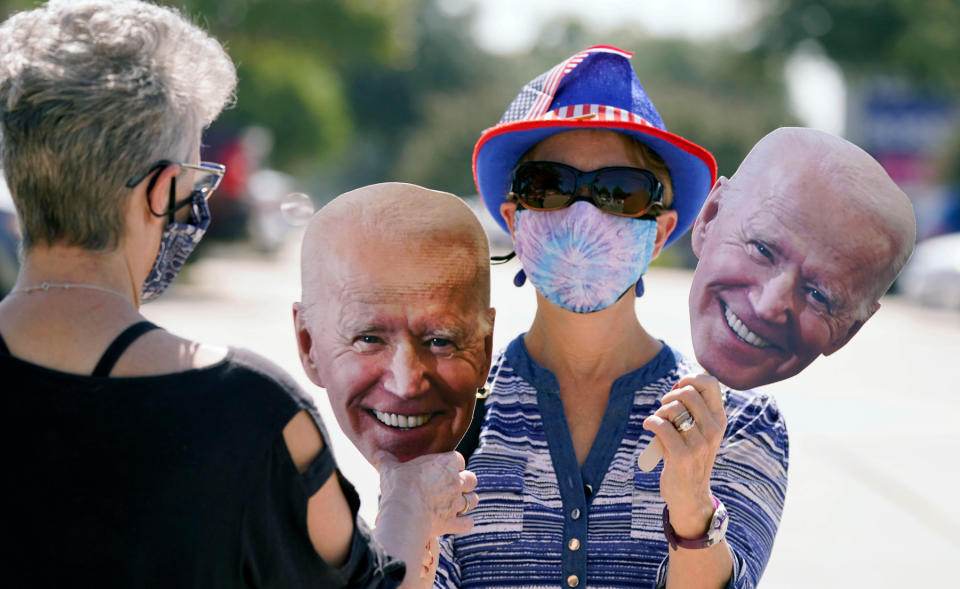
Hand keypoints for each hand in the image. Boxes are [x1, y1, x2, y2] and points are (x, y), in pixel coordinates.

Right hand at [374, 450, 477, 537]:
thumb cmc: (398, 487)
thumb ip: (386, 460)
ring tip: (459, 503)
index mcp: (444, 464)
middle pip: (471, 478)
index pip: (459, 458)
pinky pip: (468, 523)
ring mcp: (456, 503)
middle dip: (466, 482)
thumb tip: (378, 453)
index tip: (446, 468)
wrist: (403, 513)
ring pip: (473, 500)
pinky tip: (460, 522)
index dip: (454, 463)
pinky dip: (465, 523)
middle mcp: (455, 482)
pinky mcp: (453, 523)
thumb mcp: (389, 470)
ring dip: (468, 501)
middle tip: (455, 485)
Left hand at [642, 373, 725, 537]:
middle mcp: (713, 429)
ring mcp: (699, 444)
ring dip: (659, 412)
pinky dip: (651, 422)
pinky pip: (662, 426)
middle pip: (688, 392)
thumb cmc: (687, 454)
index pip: (711, 383)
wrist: (689, 494)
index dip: (690, 379)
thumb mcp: (698, 430)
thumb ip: (693, 407)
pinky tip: (649, 426)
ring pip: (674, 409)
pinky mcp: (682, 456)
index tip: (678, 388)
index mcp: (718, 419)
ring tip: (658, 422)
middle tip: (664, 409)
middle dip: (670, 397)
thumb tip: (681, 382)